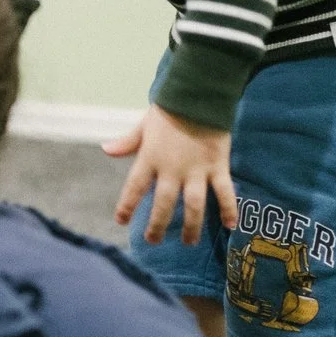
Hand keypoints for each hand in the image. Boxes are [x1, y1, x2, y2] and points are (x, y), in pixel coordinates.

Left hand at [106, 104, 237, 244]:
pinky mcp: (217, 166)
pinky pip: (224, 192)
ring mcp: (196, 170)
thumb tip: (106, 149)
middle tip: (153, 241)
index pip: (133, 188)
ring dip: (191, 226)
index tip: (121, 221)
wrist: (199, 94)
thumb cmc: (170, 109)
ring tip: (189, 242)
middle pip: (162, 204)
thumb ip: (128, 142)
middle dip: (157, 226)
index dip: (126, 206)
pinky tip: (230, 225)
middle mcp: (171, 169)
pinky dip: (228, 208)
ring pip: (193, 205)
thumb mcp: (144, 125)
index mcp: (150, 158)